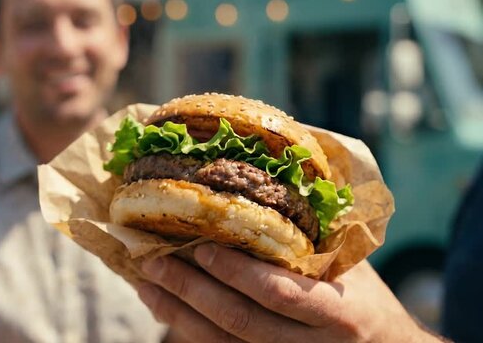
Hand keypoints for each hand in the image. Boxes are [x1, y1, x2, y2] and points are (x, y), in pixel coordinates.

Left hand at [138, 243, 440, 342]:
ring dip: (179, 313)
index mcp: (337, 313)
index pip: (279, 293)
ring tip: (146, 285)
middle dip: (191, 290)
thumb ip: (313, 240)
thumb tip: (268, 185)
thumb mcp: (350, 267)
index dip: (237, 272)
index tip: (201, 247)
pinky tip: (165, 309)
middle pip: (240, 321)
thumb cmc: (367, 301)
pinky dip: (190, 331)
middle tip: (153, 262)